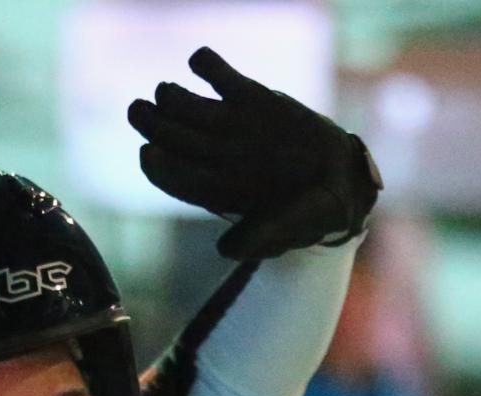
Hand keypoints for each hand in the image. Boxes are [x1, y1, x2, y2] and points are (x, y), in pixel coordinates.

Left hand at [128, 46, 381, 260]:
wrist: (342, 182)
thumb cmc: (311, 216)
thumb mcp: (292, 229)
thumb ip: (260, 236)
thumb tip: (226, 251)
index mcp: (217, 191)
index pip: (176, 178)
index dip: (158, 167)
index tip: (148, 152)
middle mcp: (217, 157)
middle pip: (172, 139)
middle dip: (151, 124)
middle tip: (138, 110)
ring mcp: (232, 126)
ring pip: (189, 107)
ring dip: (171, 97)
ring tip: (165, 92)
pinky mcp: (253, 99)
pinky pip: (222, 77)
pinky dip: (207, 65)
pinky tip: (200, 61)